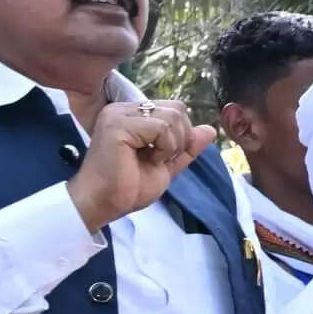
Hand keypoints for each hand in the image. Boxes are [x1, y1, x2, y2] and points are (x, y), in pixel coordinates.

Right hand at [69, 102, 212, 232]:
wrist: (103, 204)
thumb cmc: (128, 188)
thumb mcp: (166, 165)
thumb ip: (186, 147)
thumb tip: (210, 129)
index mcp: (132, 115)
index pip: (175, 109)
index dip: (180, 135)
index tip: (162, 156)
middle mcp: (123, 109)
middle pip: (177, 109)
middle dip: (180, 139)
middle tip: (158, 159)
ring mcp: (119, 114)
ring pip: (173, 116)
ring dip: (172, 145)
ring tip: (151, 160)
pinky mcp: (118, 124)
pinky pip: (162, 127)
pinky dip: (164, 148)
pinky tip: (147, 160)